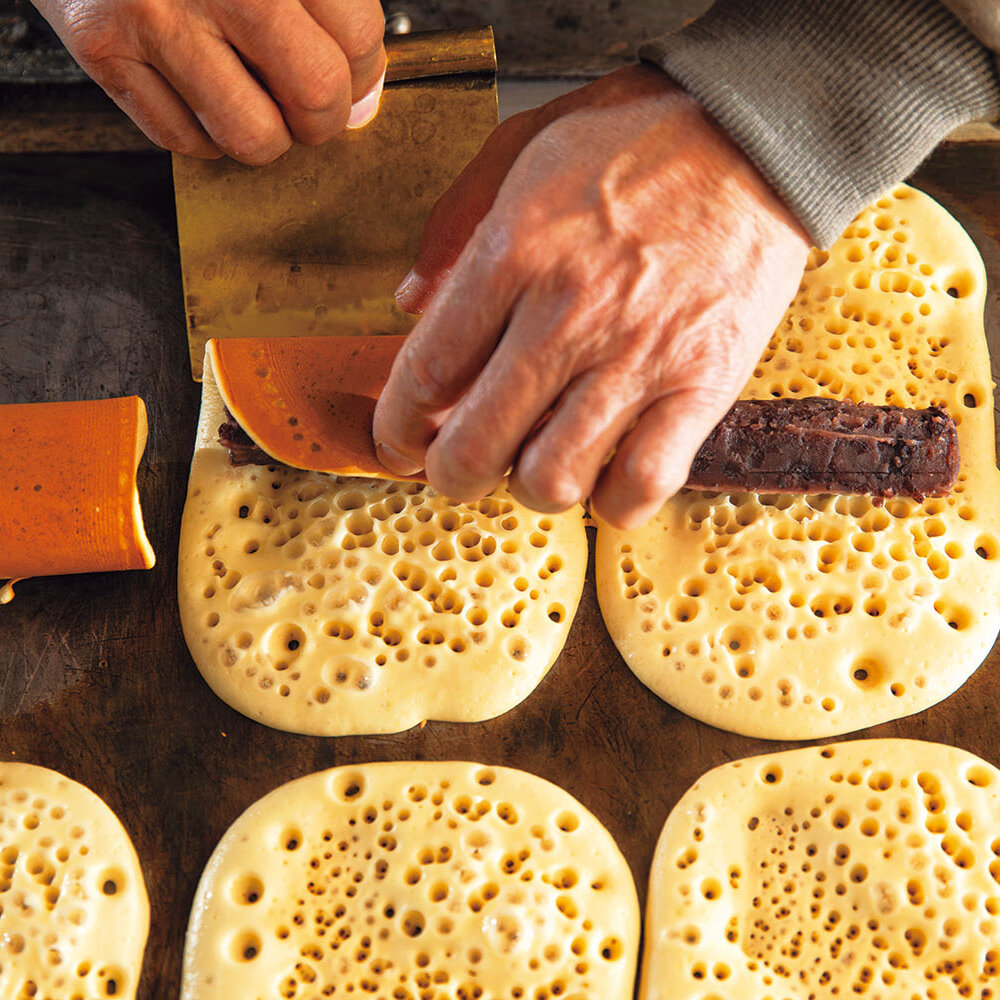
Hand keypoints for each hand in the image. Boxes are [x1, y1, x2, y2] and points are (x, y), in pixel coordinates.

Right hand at [32, 0, 385, 162]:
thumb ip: (328, 8)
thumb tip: (361, 102)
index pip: (356, 39)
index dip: (363, 70)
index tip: (348, 70)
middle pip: (315, 95)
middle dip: (322, 116)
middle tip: (306, 99)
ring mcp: (153, 15)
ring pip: (252, 137)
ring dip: (266, 136)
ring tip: (253, 98)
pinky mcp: (103, 48)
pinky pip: (184, 142)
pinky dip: (204, 134)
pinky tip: (201, 91)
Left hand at [372, 65, 809, 528]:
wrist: (758, 136)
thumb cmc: (639, 141)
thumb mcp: (523, 148)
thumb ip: (455, 225)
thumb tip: (410, 303)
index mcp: (514, 251)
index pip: (426, 373)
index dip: (397, 428)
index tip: (399, 443)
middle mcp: (569, 313)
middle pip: (476, 445)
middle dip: (450, 476)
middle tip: (455, 470)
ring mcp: (639, 356)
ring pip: (554, 478)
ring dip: (529, 489)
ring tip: (534, 465)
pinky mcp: (703, 385)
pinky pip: (643, 483)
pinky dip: (613, 502)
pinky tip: (604, 479)